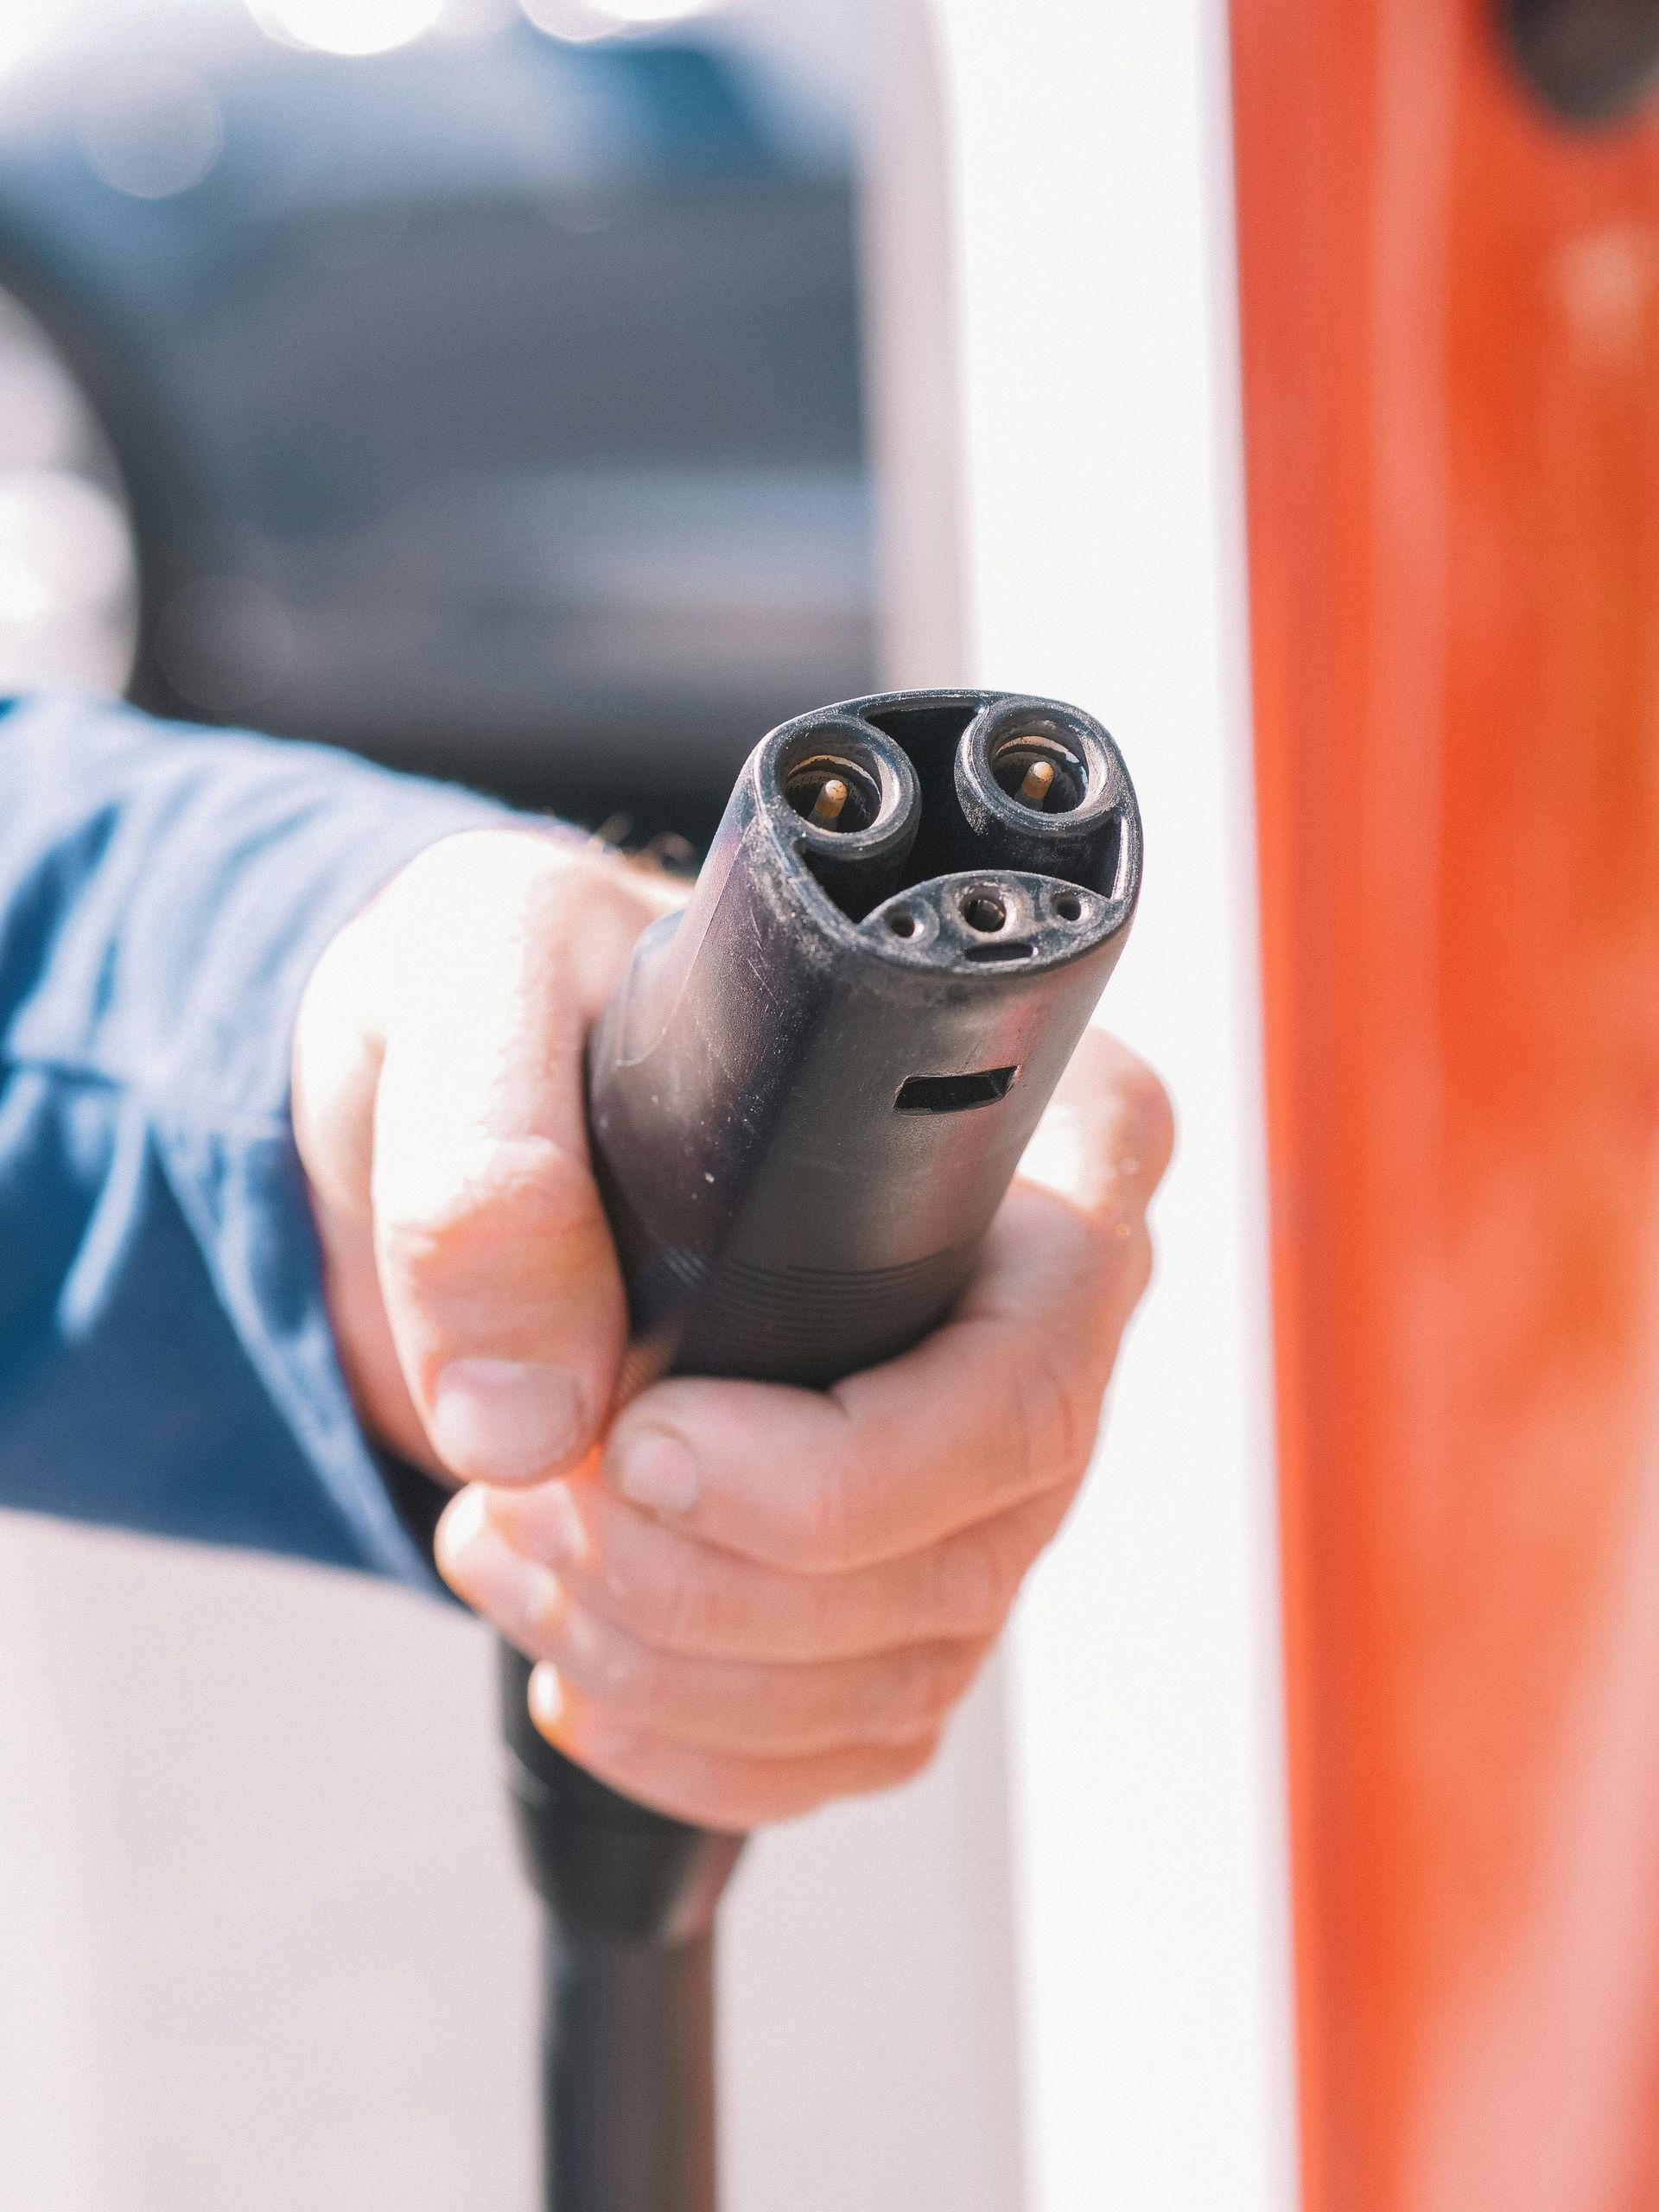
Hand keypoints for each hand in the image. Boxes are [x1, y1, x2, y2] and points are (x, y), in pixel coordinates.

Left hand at [293, 827, 1172, 1830]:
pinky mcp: (907, 1572)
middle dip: (711, 1578)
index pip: (1034, 1368)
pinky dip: (687, 1737)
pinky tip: (567, 1647)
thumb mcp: (472, 987)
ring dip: (669, 1656)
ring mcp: (987, 1461)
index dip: (847, 1465)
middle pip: (964, 1547)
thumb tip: (531, 1421)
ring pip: (906, 1663)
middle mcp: (1046, 1313)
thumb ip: (486, 1157)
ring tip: (509, 1535)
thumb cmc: (534, 1004)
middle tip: (530, 1487)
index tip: (639, 1443)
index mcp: (1038, 1138)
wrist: (485, 1119)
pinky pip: (854, 1738)